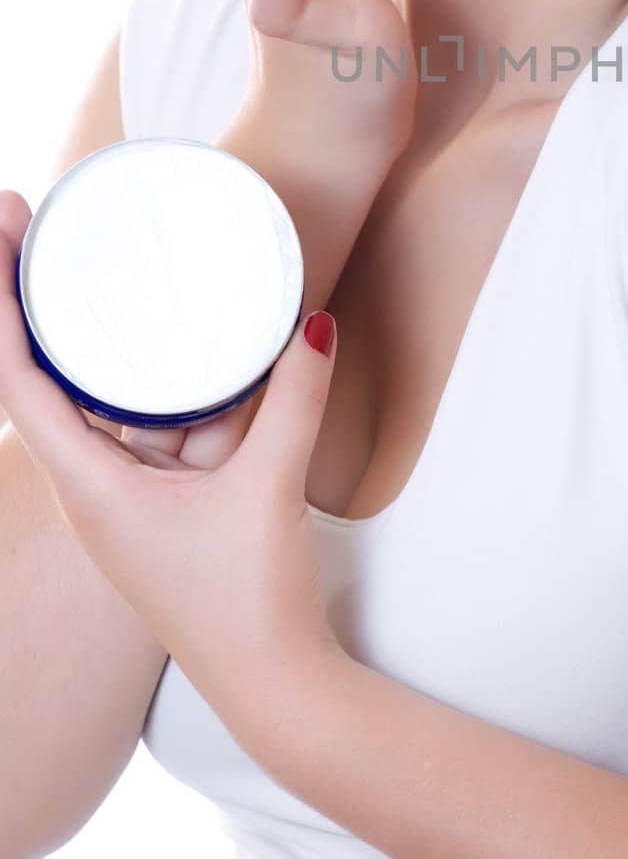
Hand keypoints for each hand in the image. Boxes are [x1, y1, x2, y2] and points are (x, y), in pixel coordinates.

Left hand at [0, 190, 345, 715]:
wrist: (272, 683)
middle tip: (35, 226)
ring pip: (100, 402)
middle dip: (32, 303)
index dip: (1, 306)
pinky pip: (146, 428)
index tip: (5, 235)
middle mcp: (91, 489)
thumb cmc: (248, 600)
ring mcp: (123, 498)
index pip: (18, 382)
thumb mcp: (270, 487)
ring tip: (99, 271)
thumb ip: (296, 398)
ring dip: (99, 345)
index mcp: (90, 488)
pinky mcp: (158, 505)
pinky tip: (181, 354)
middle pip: (42, 378)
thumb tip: (315, 322)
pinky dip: (154, 387)